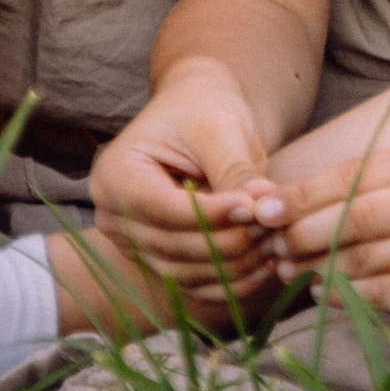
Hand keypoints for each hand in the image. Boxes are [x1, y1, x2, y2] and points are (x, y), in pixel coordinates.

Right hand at [87, 65, 286, 327]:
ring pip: (186, 272)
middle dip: (229, 242)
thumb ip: (234, 170)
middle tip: (275, 228)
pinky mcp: (157, 259)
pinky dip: (230, 281)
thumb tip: (260, 208)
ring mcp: (132, 244)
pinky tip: (265, 267)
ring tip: (276, 243)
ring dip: (234, 265)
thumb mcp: (219, 128)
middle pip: (174, 246)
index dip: (211, 215)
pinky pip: (193, 283)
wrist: (197, 111)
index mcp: (116, 175)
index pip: (165, 209)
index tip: (255, 208)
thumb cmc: (204, 107)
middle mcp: (113, 216)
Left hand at [266, 141, 389, 328]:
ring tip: (287, 268)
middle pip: (357, 216)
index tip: (265, 207)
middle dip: (304, 232)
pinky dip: (344, 295)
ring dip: (316, 267)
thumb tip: (284, 201)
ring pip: (366, 258)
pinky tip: (322, 292)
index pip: (357, 174)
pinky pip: (384, 294)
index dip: (304, 192)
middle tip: (271, 244)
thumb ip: (367, 185)